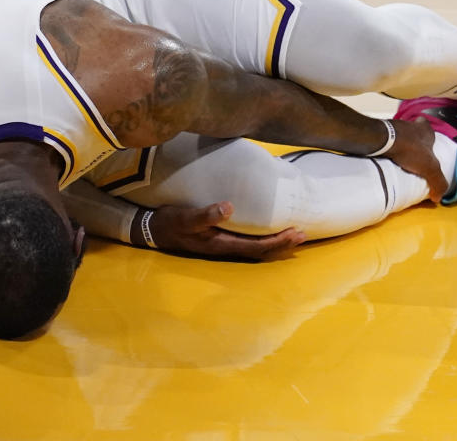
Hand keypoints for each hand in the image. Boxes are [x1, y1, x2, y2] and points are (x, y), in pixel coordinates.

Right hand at [138, 202, 305, 259]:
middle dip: (282, 243)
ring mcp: (222, 243)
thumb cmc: (170, 223)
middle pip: (261, 250)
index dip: (277, 242)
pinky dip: (263, 235)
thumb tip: (229, 207)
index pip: (256, 246)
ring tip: (293, 232)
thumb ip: (205, 214)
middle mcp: (225, 247)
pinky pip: (248, 239)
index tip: (295, 233)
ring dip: (275, 240)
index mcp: (221, 244)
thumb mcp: (185, 218)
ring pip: (255, 246)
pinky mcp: (219, 236)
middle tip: (303, 233)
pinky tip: (268, 226)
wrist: (153, 229)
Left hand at [384, 118, 447, 202]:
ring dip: (399, 146)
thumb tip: (437, 197)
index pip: (428, 128)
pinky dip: (386, 150)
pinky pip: (385, 141)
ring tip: (398, 161)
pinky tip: (386, 160)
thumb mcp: (430, 168)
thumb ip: (438, 182)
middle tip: (412, 157)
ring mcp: (394, 127)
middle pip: (413, 133)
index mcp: (425, 130)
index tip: (426, 149)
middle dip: (413, 143)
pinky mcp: (380, 132)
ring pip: (398, 136)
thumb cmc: (410, 149)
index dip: (428, 138)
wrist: (382, 141)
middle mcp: (410, 125)